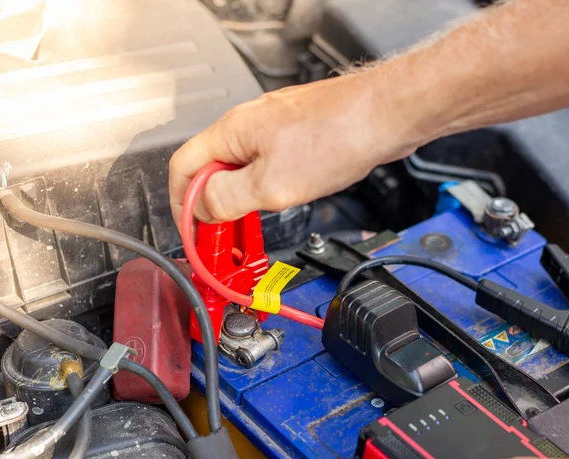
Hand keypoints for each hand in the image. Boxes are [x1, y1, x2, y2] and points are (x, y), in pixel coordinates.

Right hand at [168, 72, 419, 224]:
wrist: (387, 114)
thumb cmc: (338, 137)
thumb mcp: (271, 185)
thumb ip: (227, 199)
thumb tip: (202, 209)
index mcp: (231, 131)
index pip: (182, 167)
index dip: (181, 203)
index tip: (192, 231)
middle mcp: (249, 122)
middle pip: (211, 166)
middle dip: (212, 203)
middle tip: (222, 234)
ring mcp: (276, 124)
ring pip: (242, 165)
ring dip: (241, 196)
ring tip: (252, 221)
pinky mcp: (300, 130)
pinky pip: (270, 160)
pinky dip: (267, 184)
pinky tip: (284, 197)